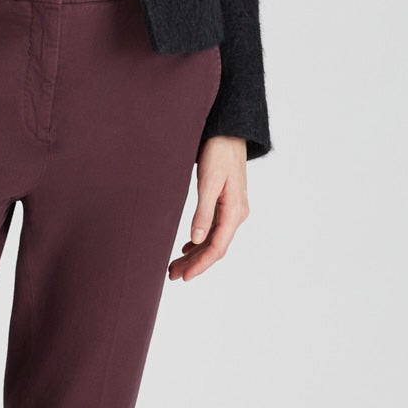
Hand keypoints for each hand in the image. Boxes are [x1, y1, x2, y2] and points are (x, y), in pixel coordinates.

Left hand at [169, 134, 248, 279]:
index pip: (217, 247)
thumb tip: (196, 240)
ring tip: (175, 266)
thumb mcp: (209, 181)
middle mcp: (236, 214)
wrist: (229, 131)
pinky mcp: (225, 203)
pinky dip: (199, 241)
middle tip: (172, 275)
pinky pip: (213, 229)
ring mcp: (232, 209)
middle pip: (214, 247)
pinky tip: (187, 248)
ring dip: (195, 254)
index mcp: (234, 212)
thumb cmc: (219, 152)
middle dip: (194, 264)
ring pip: (213, 240)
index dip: (200, 265)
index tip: (183, 277)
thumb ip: (203, 212)